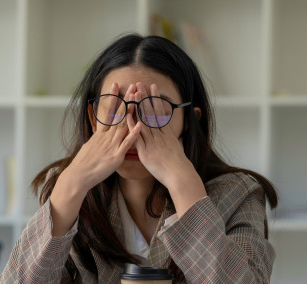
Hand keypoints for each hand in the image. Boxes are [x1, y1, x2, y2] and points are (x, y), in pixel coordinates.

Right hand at [63, 82, 141, 191]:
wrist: (79, 176)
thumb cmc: (84, 164)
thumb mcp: (89, 146)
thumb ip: (97, 139)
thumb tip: (99, 134)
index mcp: (100, 134)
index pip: (107, 111)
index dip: (112, 97)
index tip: (115, 84)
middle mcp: (106, 137)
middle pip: (118, 114)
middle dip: (126, 99)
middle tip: (132, 86)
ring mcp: (111, 145)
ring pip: (124, 125)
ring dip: (132, 111)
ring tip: (138, 98)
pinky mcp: (116, 156)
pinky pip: (127, 143)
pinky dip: (134, 133)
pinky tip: (140, 124)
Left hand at [130, 82, 205, 214]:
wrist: (179, 175)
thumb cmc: (178, 165)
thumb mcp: (177, 148)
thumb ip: (172, 140)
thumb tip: (173, 136)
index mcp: (167, 133)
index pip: (160, 111)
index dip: (155, 99)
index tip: (152, 87)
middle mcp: (159, 135)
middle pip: (151, 112)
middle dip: (145, 97)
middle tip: (139, 84)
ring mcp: (152, 142)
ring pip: (144, 121)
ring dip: (138, 106)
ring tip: (133, 93)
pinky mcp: (145, 151)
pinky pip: (137, 136)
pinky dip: (132, 126)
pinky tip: (127, 116)